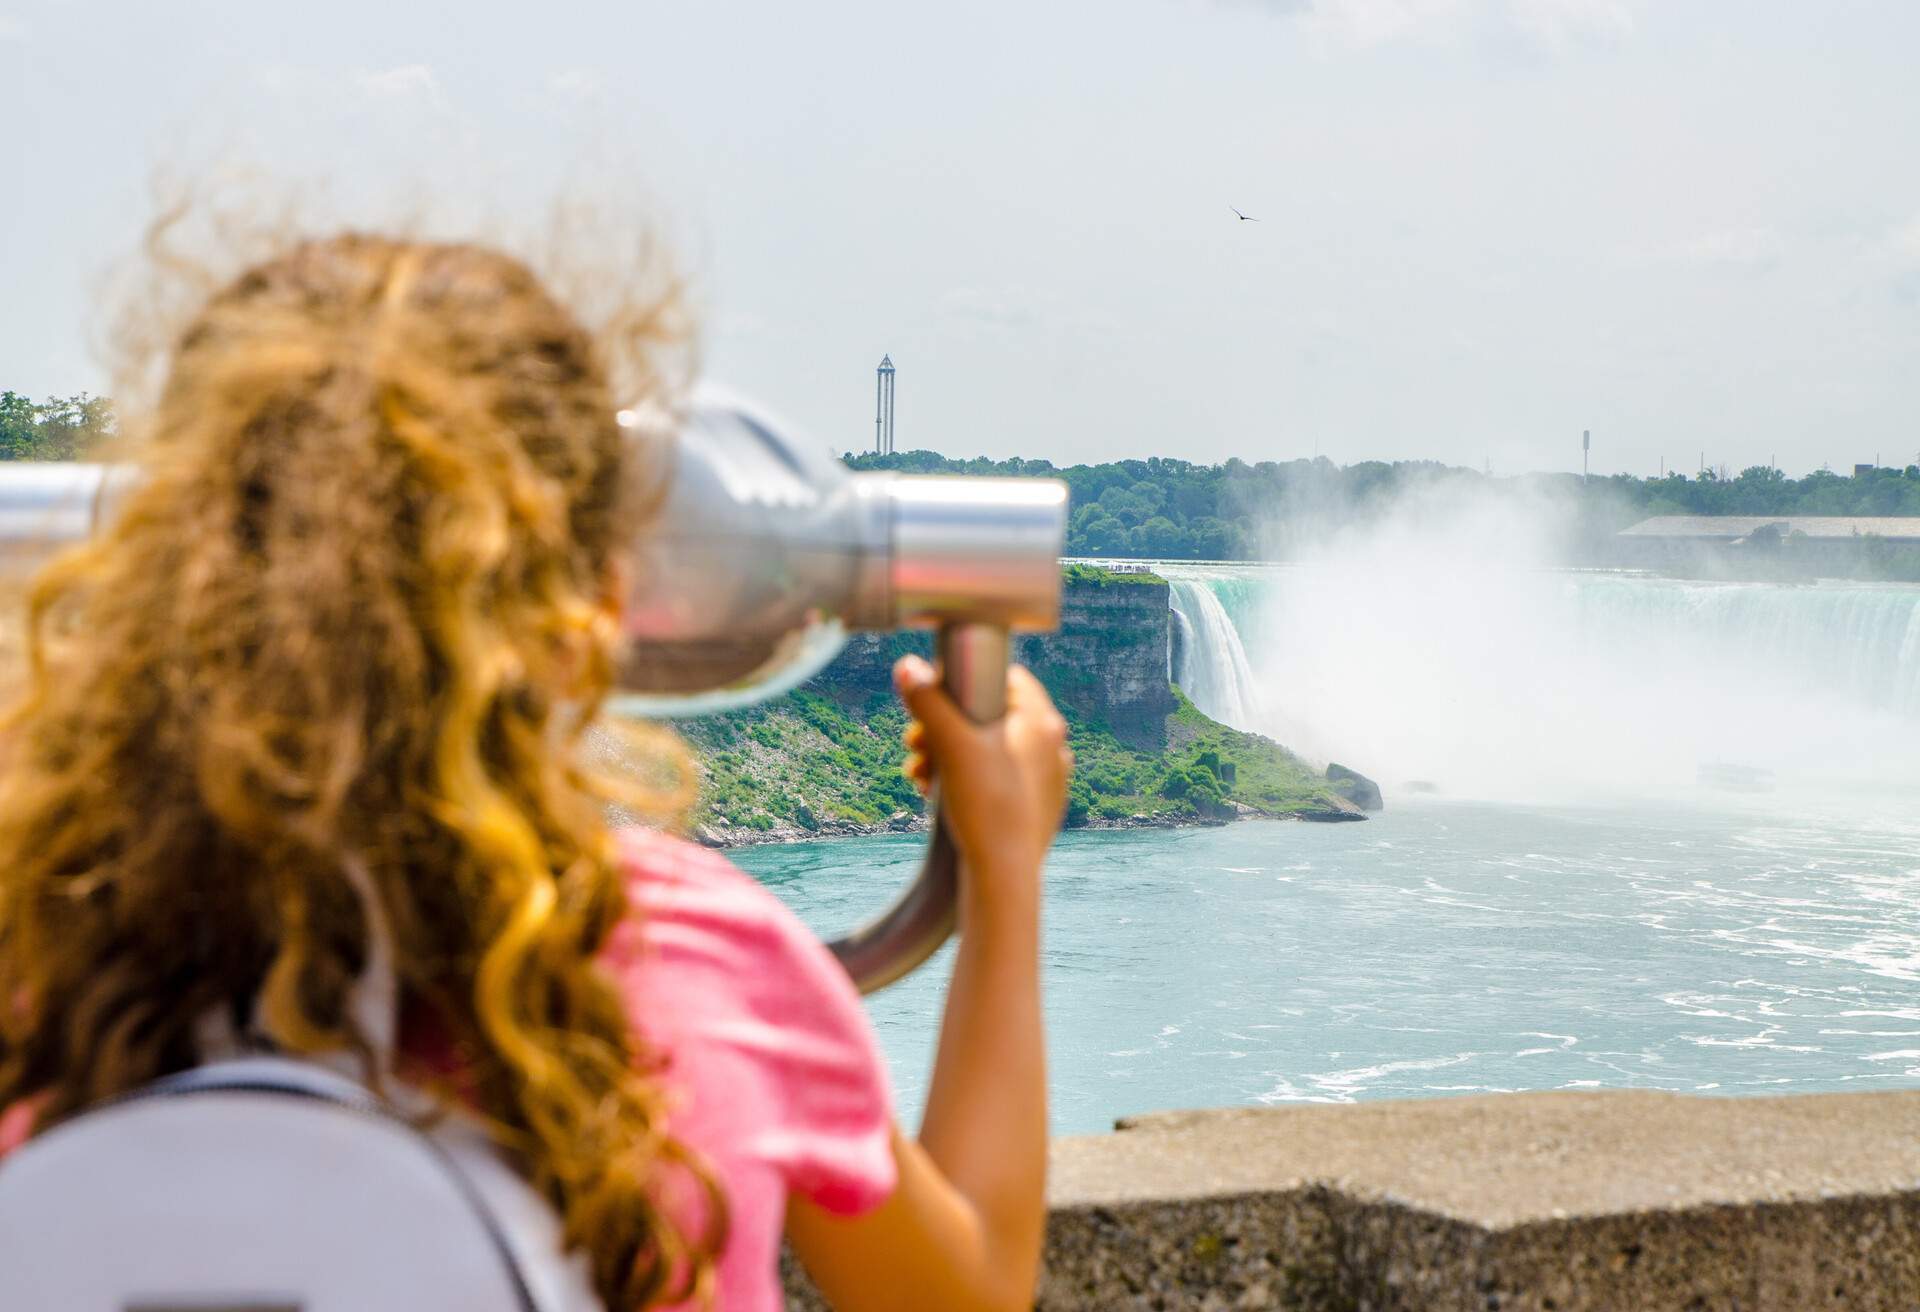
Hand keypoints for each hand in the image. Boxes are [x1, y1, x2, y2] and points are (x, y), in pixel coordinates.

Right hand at [895, 656, 1071, 889]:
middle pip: (992, 717)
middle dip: (946, 728)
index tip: (937, 699)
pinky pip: (999, 780)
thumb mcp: (949, 745)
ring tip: (922, 775)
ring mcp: (1047, 779)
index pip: (1007, 677)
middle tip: (916, 744)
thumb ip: (928, 700)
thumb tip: (908, 665)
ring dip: (951, 756)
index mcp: (1042, 722)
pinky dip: (970, 781)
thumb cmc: (985, 805)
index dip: (966, 681)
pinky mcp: (1036, 807)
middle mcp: (1053, 747)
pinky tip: (941, 795)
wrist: (1003, 874)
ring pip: (991, 750)